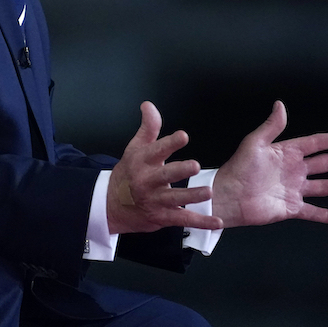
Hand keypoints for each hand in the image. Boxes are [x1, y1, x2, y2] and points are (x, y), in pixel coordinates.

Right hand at [106, 102, 223, 234]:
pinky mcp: (162, 217)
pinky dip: (201, 222)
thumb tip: (149, 105)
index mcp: (142, 161)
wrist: (111, 206)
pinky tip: (217, 221)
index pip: (156, 150)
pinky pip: (183, 219)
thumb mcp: (135, 148)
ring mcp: (155, 201)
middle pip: (165, 175)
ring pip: (175, 199)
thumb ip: (148, 127)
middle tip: (195, 165)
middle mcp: (147, 181)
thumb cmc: (128, 173)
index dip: (170, 143)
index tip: (183, 136)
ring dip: (192, 196)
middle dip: (180, 171)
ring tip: (208, 192)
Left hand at [213, 101, 327, 227]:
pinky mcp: (290, 208)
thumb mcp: (255, 143)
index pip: (314, 144)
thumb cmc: (238, 168)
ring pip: (323, 187)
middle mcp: (293, 171)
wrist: (228, 196)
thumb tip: (280, 105)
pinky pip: (312, 211)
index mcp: (286, 153)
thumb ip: (271, 126)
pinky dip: (327, 215)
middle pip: (324, 164)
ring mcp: (293, 190)